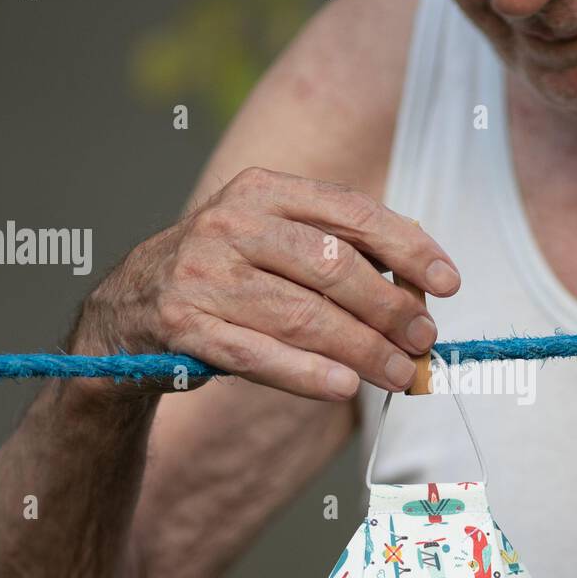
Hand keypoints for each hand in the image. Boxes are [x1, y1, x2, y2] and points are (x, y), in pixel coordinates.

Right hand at [70, 167, 459, 398]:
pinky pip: (258, 355)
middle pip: (334, 267)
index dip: (408, 248)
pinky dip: (307, 373)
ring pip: (303, 316)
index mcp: (263, 192)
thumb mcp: (274, 243)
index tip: (449, 283)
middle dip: (391, 308)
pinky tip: (346, 386)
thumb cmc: (227, 276)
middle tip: (426, 339)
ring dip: (363, 350)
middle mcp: (230, 223)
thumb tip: (424, 288)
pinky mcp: (182, 326)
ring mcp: (202, 274)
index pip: (352, 213)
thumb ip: (339, 252)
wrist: (128, 308)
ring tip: (402, 374)